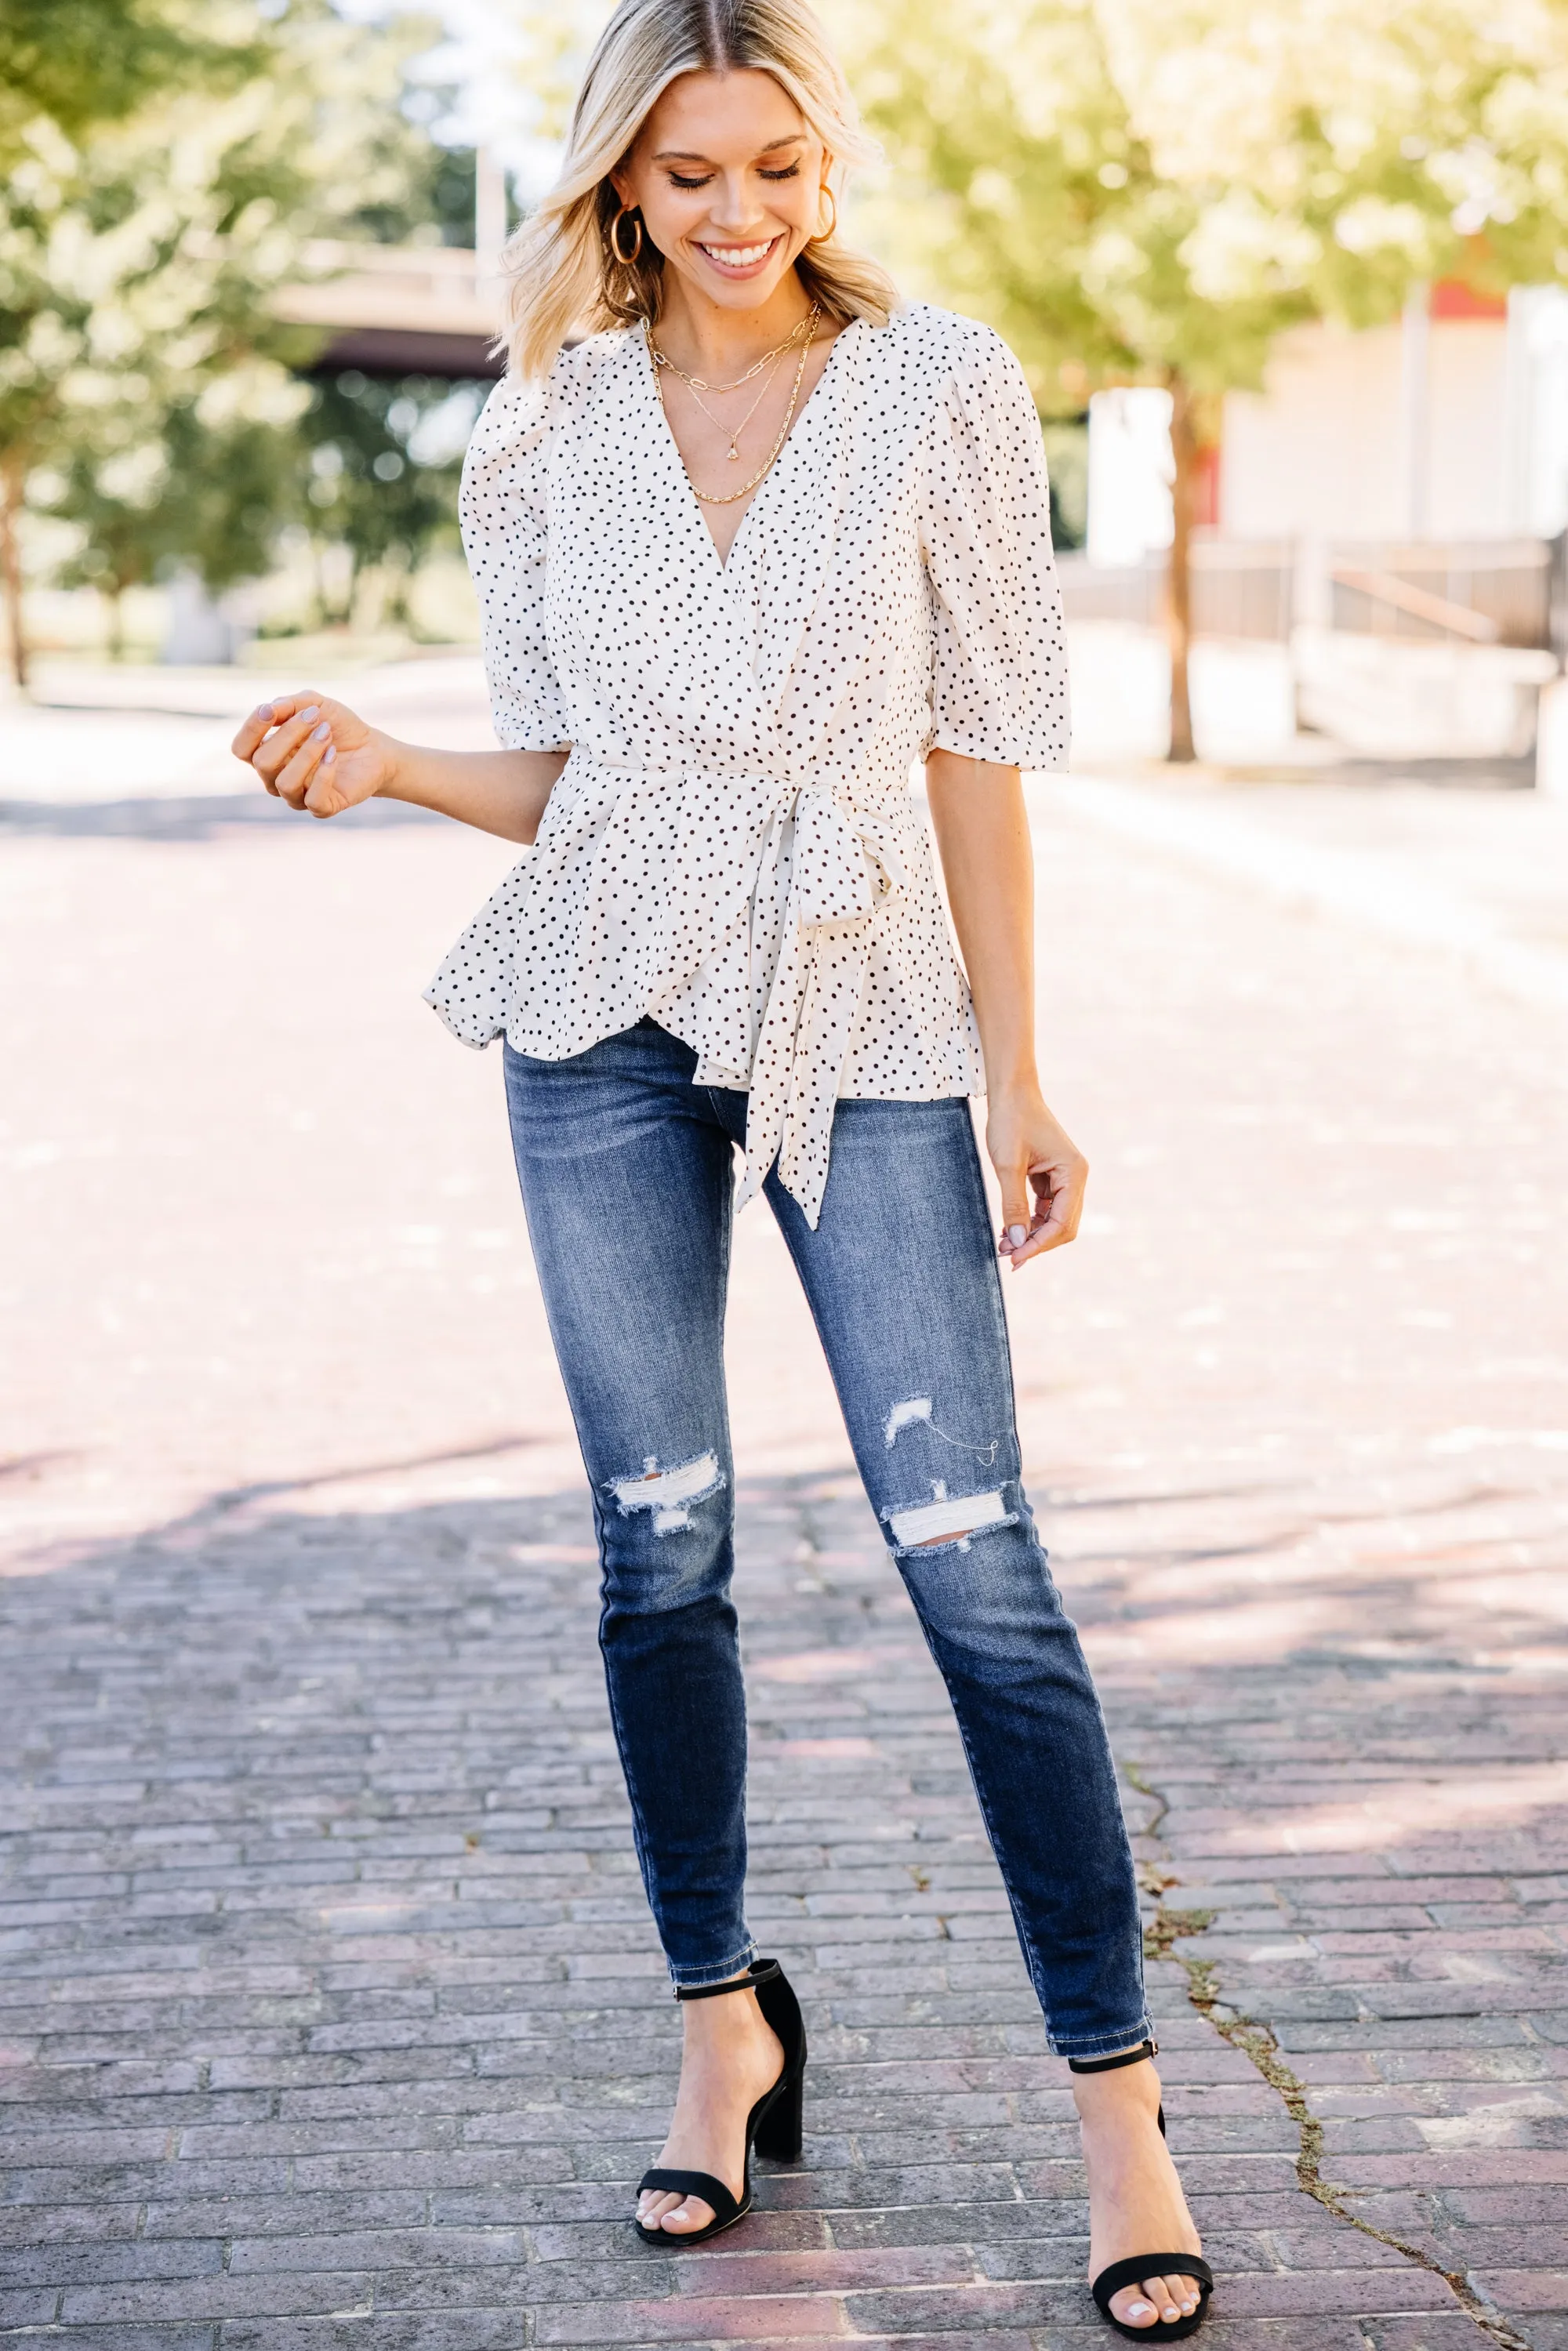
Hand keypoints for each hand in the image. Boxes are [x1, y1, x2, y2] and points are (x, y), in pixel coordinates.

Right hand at [230, 690, 393, 817]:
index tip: (270, 710)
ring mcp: (297, 796)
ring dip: (308, 753)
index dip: (251, 730)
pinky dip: (324, 773)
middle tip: (315, 717)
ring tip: (327, 734)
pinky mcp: (322, 808)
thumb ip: (289, 704)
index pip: (241, 749)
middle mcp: (275, 778)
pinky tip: (334, 754)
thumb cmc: (336, 726)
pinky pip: (312, 799)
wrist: (372, 747)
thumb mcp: (314, 705)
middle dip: (289, 734)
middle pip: (262, 762)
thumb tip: (269, 709)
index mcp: (266, 754)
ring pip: (285, 782)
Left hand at [987, 1086, 1087, 1271]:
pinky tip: (1009, 1228)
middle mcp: (1075, 1177)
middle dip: (1036, 1243)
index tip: (1014, 1257)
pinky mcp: (1053, 1176)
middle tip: (1007, 1256)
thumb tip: (1016, 1240)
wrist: (1011, 1093)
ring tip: (1003, 1244)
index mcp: (1073, 1173)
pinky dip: (1030, 1220)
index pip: (1062, 1222)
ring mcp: (1066, 1177)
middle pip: (1063, 1226)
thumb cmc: (1010, 1121)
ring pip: (1054, 1219)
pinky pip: (1046, 1207)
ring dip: (1032, 1234)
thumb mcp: (1007, 1165)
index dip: (1038, 1244)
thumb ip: (1013, 1204)